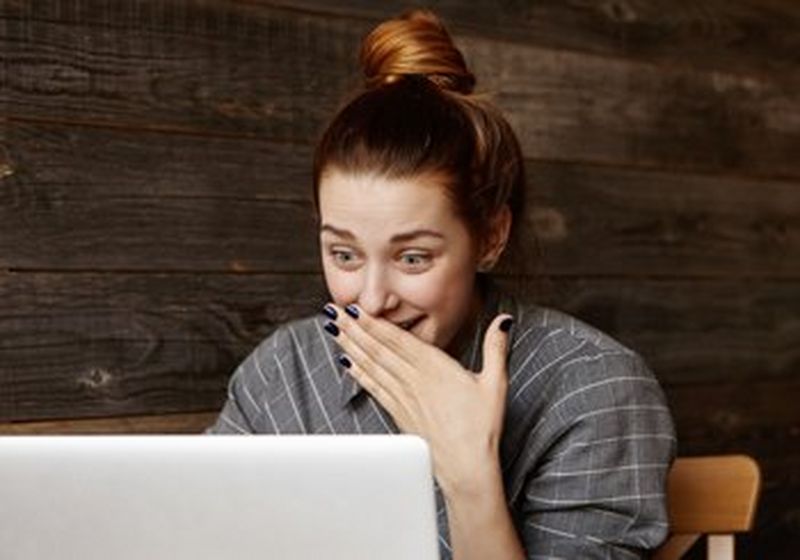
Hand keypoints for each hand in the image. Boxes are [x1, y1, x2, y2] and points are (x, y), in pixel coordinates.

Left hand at [323, 303, 513, 493]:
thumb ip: (495, 348)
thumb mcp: (495, 382)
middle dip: (354, 328)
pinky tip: (347, 363)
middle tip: (333, 311)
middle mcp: (414, 380)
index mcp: (435, 368)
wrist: (466, 467)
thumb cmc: (481, 427)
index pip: (398, 339)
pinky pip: (374, 388)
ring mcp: (403, 398)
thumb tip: (504, 321)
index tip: (356, 307)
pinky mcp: (399, 414)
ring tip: (334, 330)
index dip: (375, 323)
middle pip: (378, 349)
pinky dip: (359, 373)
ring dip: (351, 346)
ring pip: (372, 366)